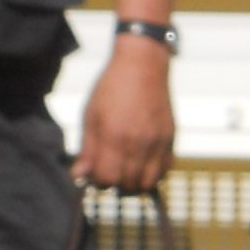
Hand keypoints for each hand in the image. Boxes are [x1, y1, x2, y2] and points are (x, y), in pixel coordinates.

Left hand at [71, 38, 174, 191]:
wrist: (143, 64)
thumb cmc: (111, 88)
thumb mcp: (91, 116)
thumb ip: (87, 149)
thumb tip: (79, 176)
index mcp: (114, 137)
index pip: (107, 179)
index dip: (98, 180)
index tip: (96, 171)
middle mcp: (138, 143)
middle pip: (127, 185)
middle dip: (116, 183)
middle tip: (110, 169)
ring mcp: (157, 142)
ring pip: (148, 183)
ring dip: (135, 182)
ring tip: (126, 168)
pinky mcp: (170, 138)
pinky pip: (164, 170)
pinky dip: (153, 173)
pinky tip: (142, 162)